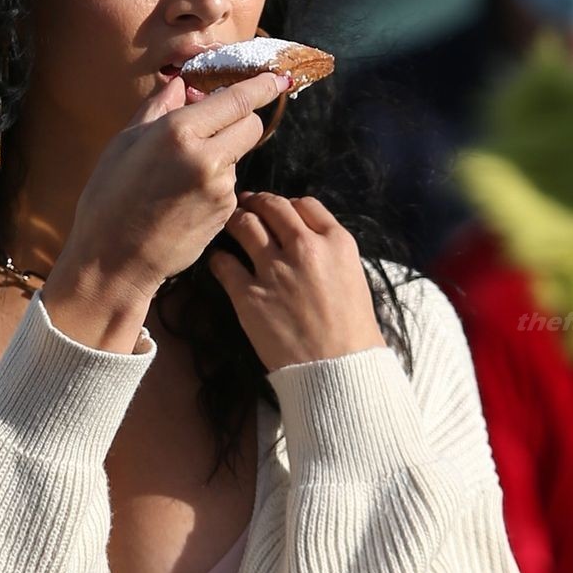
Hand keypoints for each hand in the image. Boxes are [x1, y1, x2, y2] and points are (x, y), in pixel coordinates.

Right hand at [58, 70, 291, 297]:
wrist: (114, 260)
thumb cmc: (109, 199)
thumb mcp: (124, 143)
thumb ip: (158, 108)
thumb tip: (181, 83)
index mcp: (178, 132)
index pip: (238, 99)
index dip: (262, 85)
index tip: (278, 78)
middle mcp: (207, 157)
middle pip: (251, 125)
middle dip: (241, 119)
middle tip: (216, 125)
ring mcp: (221, 188)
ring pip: (239, 156)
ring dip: (222, 155)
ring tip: (180, 176)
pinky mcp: (225, 213)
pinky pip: (230, 185)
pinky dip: (215, 183)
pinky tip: (184, 198)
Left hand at [206, 191, 385, 370]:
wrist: (338, 370)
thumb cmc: (352, 332)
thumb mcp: (353, 278)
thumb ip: (330, 253)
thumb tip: (307, 241)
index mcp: (336, 242)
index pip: (305, 205)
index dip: (288, 205)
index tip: (279, 211)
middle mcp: (304, 248)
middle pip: (272, 207)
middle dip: (256, 203)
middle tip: (247, 207)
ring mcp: (274, 270)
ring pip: (245, 225)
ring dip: (235, 221)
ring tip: (229, 225)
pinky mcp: (249, 295)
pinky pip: (223, 263)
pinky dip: (219, 258)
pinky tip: (220, 261)